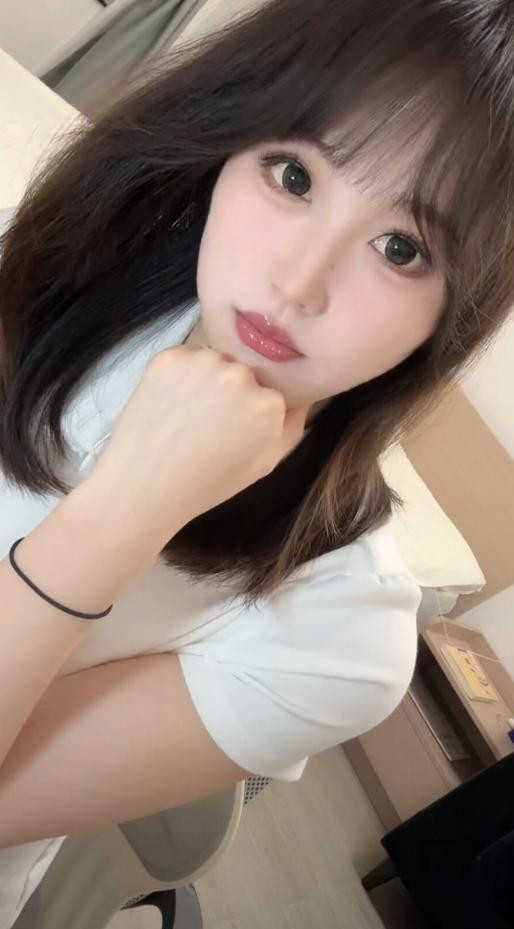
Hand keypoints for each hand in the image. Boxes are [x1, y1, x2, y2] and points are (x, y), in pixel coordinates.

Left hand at [87, 346, 308, 543]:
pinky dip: (180, 375)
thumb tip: (303, 396)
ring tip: (187, 414)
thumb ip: (292, 427)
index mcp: (268, 404)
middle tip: (208, 424)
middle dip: (233, 391)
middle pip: (245, 372)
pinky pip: (186, 357)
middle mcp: (240, 374)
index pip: (271, 392)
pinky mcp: (169, 357)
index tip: (235, 432)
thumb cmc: (207, 483)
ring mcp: (203, 361)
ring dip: (207, 379)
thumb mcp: (264, 465)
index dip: (253, 412)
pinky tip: (170, 404)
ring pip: (216, 361)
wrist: (144, 486)